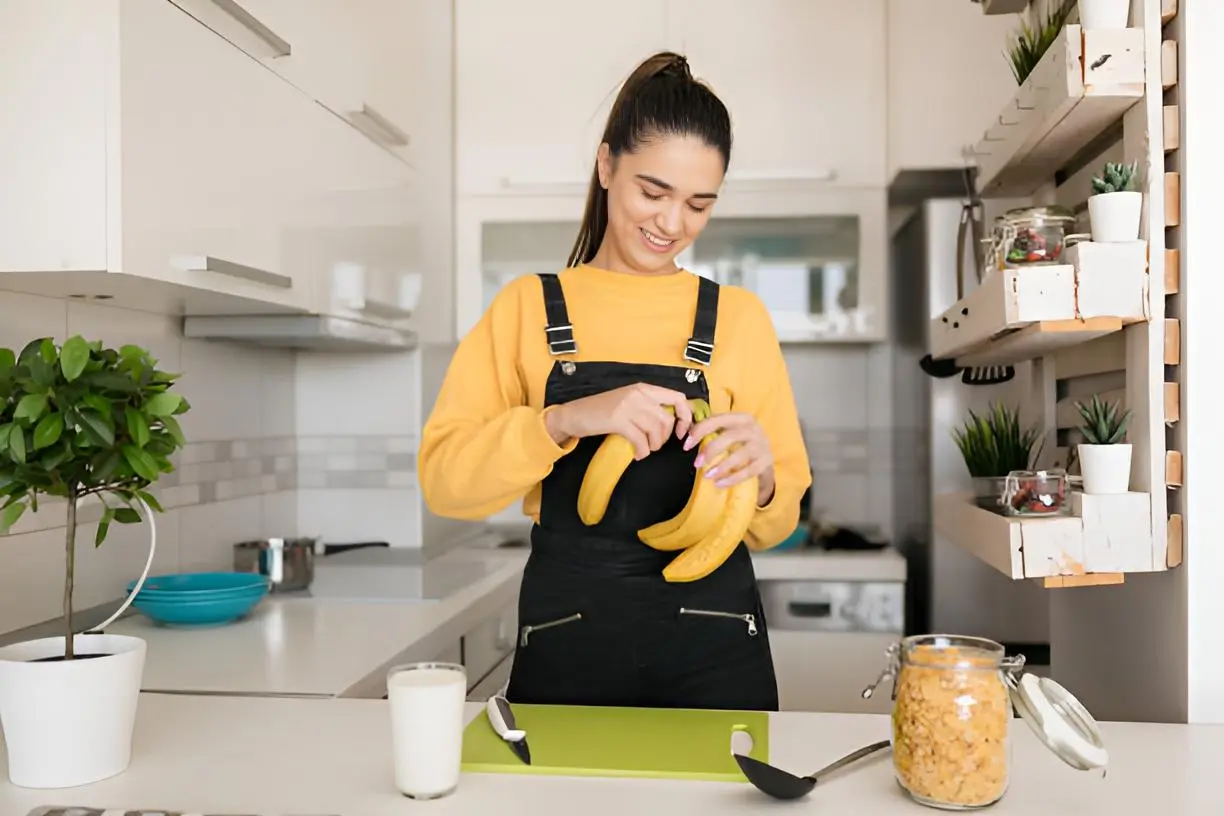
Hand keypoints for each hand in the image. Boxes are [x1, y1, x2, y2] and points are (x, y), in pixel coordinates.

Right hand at [546, 383, 695, 459]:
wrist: (574, 414)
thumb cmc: (601, 411)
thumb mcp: (628, 402)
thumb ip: (648, 407)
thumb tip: (670, 422)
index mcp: (644, 388)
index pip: (678, 398)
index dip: (685, 417)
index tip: (680, 432)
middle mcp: (638, 394)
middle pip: (667, 419)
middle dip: (664, 437)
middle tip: (654, 445)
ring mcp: (628, 406)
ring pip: (655, 430)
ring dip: (653, 446)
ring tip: (644, 450)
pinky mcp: (618, 420)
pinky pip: (641, 440)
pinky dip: (642, 451)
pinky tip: (637, 454)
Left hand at [684, 412, 775, 503]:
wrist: (765, 460)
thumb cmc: (741, 444)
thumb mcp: (729, 434)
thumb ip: (711, 432)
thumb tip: (686, 435)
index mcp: (741, 418)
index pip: (718, 420)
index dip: (700, 431)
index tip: (686, 445)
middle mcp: (754, 429)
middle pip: (731, 436)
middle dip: (711, 449)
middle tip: (697, 463)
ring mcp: (762, 445)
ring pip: (741, 454)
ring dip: (722, 466)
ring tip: (707, 476)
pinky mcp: (766, 462)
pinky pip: (749, 471)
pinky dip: (732, 478)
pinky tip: (719, 484)